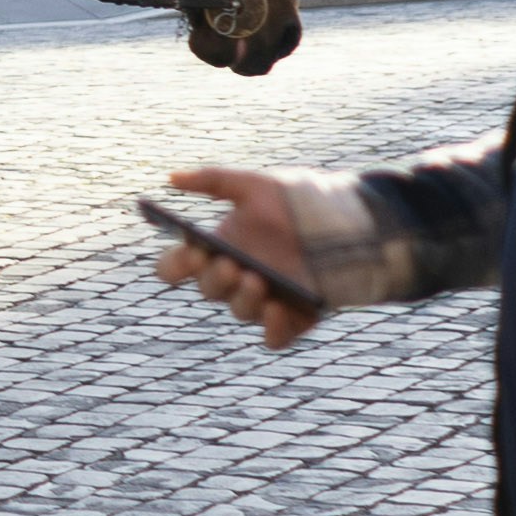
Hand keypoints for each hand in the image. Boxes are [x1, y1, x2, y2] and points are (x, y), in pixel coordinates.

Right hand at [150, 167, 321, 350]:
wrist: (344, 222)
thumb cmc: (292, 203)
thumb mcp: (255, 186)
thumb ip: (214, 180)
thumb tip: (171, 177)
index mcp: (216, 250)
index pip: (177, 267)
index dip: (176, 265)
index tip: (192, 251)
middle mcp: (234, 280)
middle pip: (210, 289)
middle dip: (217, 277)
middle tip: (230, 264)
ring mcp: (262, 302)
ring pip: (240, 310)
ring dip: (244, 298)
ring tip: (257, 279)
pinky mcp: (292, 320)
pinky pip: (275, 337)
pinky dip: (273, 329)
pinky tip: (277, 308)